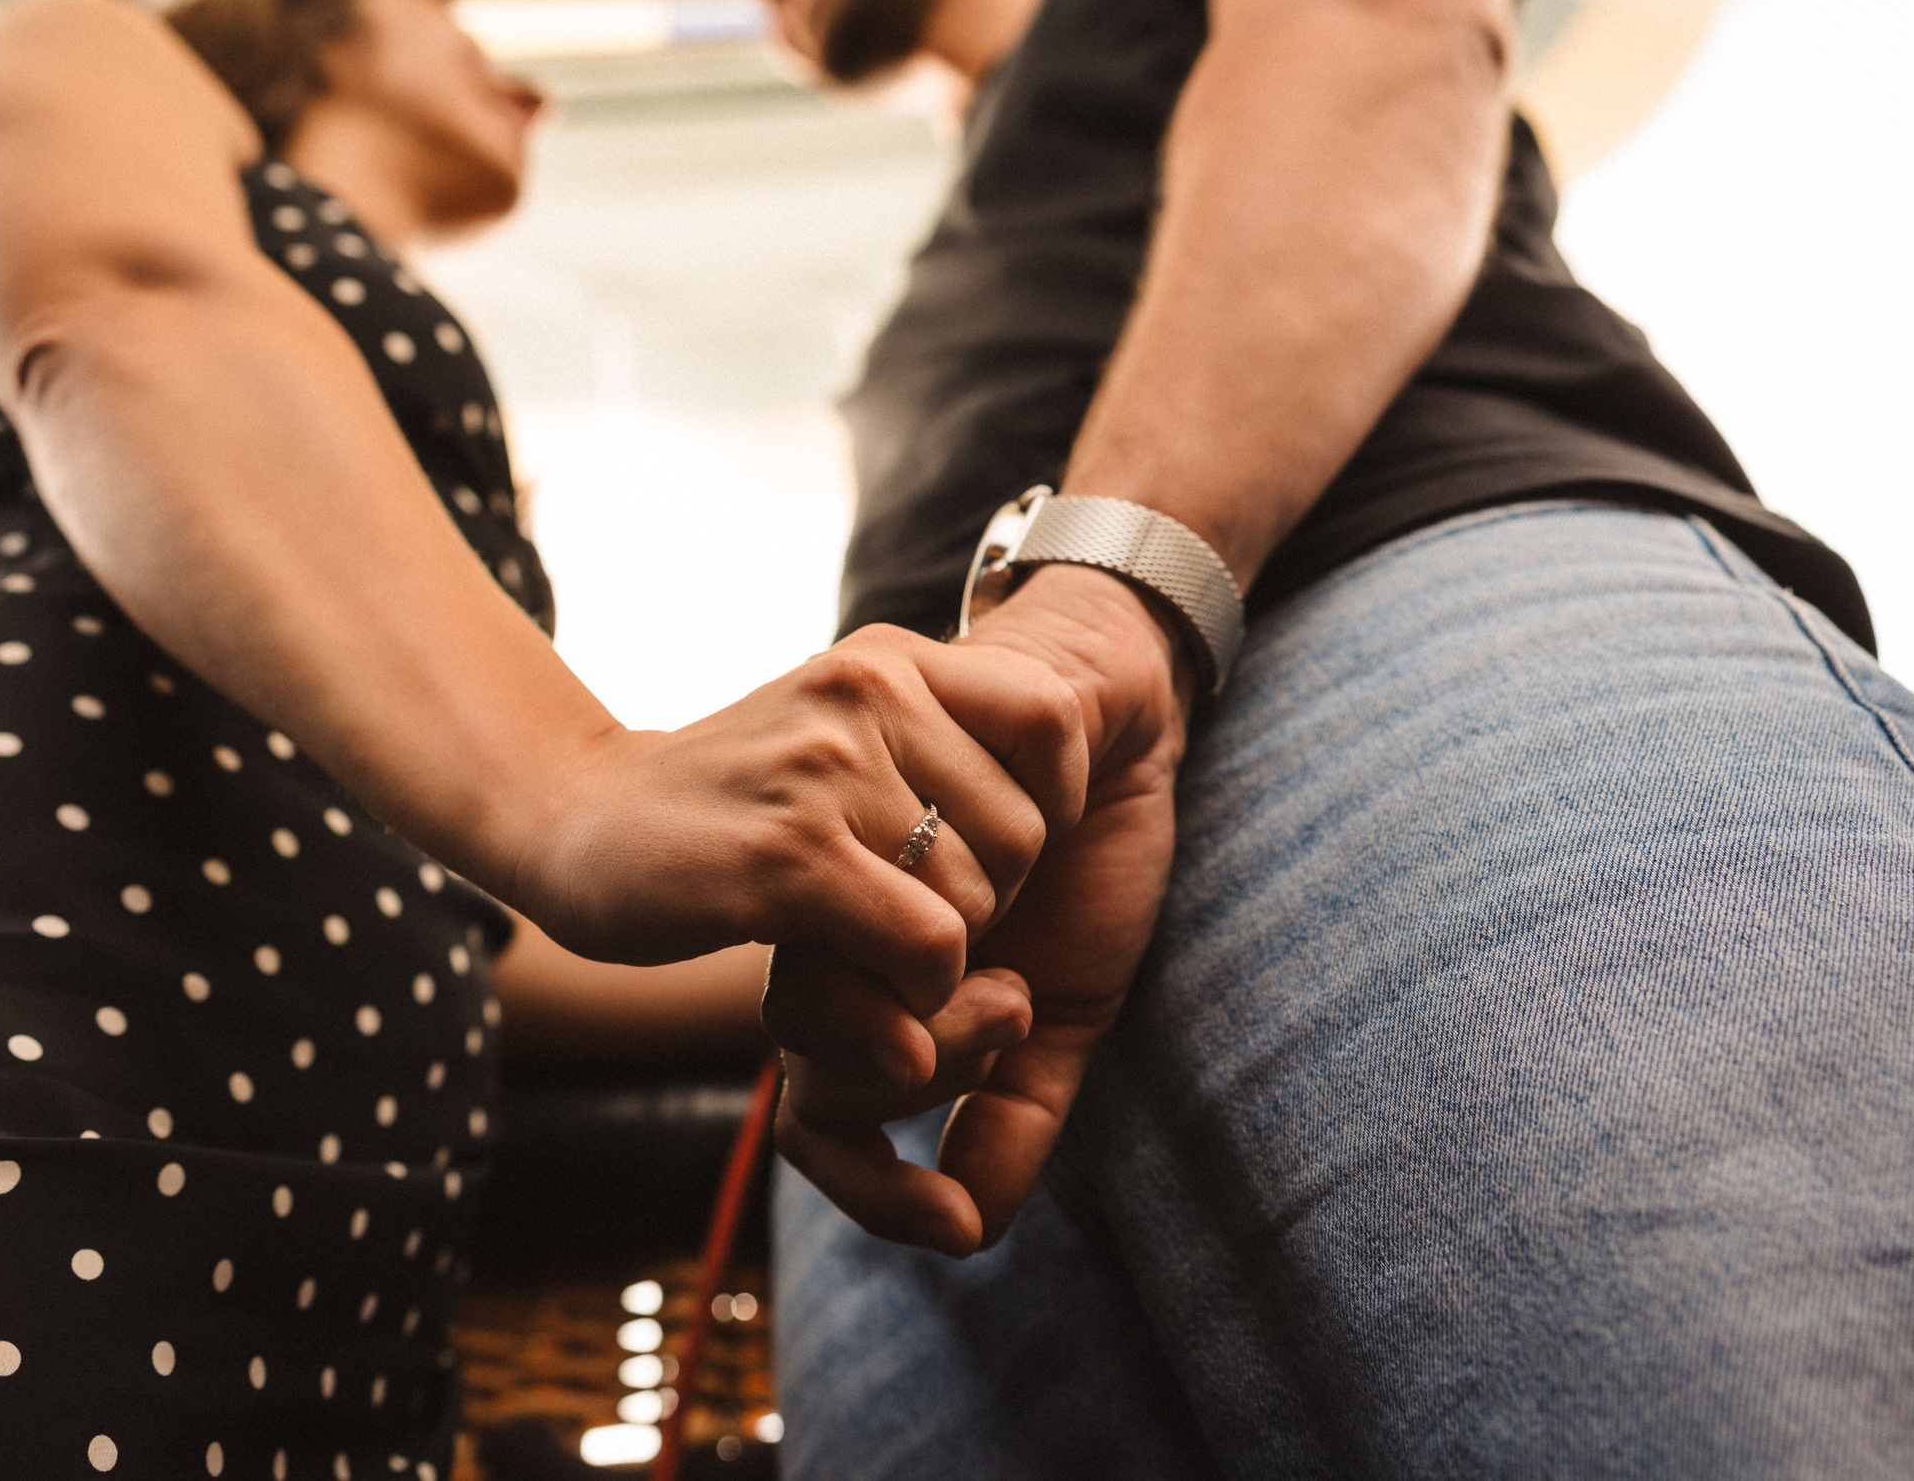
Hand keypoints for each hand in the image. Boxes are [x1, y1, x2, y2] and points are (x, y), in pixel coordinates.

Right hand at [508, 624, 1086, 1081]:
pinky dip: (912, 995)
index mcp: (886, 658)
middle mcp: (864, 693)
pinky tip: (859, 986)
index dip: (1050, 803)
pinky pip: (928, 946)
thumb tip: (1074, 770)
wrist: (575, 821)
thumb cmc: (723, 796)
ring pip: (979, 901)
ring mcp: (825, 771)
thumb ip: (931, 738)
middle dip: (985, 903)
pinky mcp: (789, 857)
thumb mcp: (833, 728)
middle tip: (904, 917)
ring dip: (937, 958)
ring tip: (864, 946)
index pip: (1050, 717)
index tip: (993, 852)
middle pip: (1024, 835)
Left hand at [768, 565, 1190, 1254]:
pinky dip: (1051, 805)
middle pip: (839, 1028)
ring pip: (920, 921)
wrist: (1103, 708)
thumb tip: (967, 1229)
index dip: (868, 1181)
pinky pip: (994, 807)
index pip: (810, 1104)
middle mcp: (823, 889)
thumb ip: (1011, 1115)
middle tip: (1010, 992)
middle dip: (951, 1040)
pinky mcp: (905, 684)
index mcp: (844, 965)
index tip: (948, 1216)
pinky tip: (1053, 787)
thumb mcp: (1054, 1014)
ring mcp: (847, 779)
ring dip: (1013, 904)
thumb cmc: (1075, 872)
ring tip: (1032, 861)